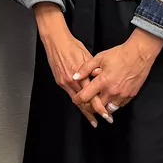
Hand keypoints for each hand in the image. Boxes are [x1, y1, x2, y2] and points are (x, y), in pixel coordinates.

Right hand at [34, 3, 100, 125]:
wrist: (56, 42)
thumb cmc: (73, 46)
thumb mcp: (87, 57)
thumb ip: (93, 70)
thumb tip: (101, 79)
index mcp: (80, 76)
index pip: (91, 96)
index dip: (98, 107)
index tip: (105, 114)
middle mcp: (71, 81)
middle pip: (84, 102)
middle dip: (93, 113)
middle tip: (102, 120)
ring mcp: (64, 82)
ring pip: (76, 100)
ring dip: (85, 110)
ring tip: (92, 119)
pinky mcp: (59, 81)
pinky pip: (70, 94)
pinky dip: (77, 101)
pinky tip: (82, 105)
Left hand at [72, 28, 162, 119]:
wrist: (140, 54)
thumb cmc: (120, 54)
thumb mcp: (99, 58)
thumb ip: (85, 68)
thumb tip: (75, 77)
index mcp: (102, 81)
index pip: (85, 97)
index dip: (77, 99)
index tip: (76, 99)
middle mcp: (112, 91)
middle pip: (96, 107)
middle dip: (89, 106)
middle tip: (86, 102)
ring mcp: (122, 95)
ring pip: (108, 109)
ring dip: (102, 107)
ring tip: (98, 103)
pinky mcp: (130, 96)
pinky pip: (119, 106)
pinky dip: (113, 104)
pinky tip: (111, 98)